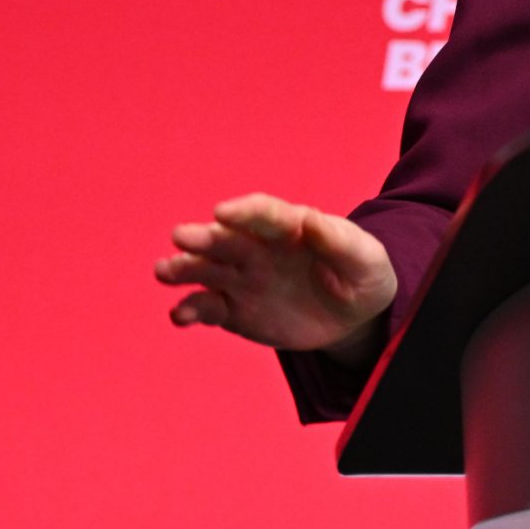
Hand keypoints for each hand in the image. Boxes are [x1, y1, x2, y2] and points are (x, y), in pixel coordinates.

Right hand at [155, 193, 397, 360]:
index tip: (223, 213)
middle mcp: (258, 248)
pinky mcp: (233, 310)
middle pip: (226, 239)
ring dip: (184, 269)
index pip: (264, 214)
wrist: (354, 317)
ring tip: (164, 272)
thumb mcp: (365, 258)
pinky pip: (206, 308)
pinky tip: (179, 316)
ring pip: (206, 270)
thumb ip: (338, 241)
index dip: (244, 212)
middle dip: (203, 237)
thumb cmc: (362, 275)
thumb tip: (311, 220)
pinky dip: (189, 310)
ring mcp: (242, 279)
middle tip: (181, 237)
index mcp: (290, 227)